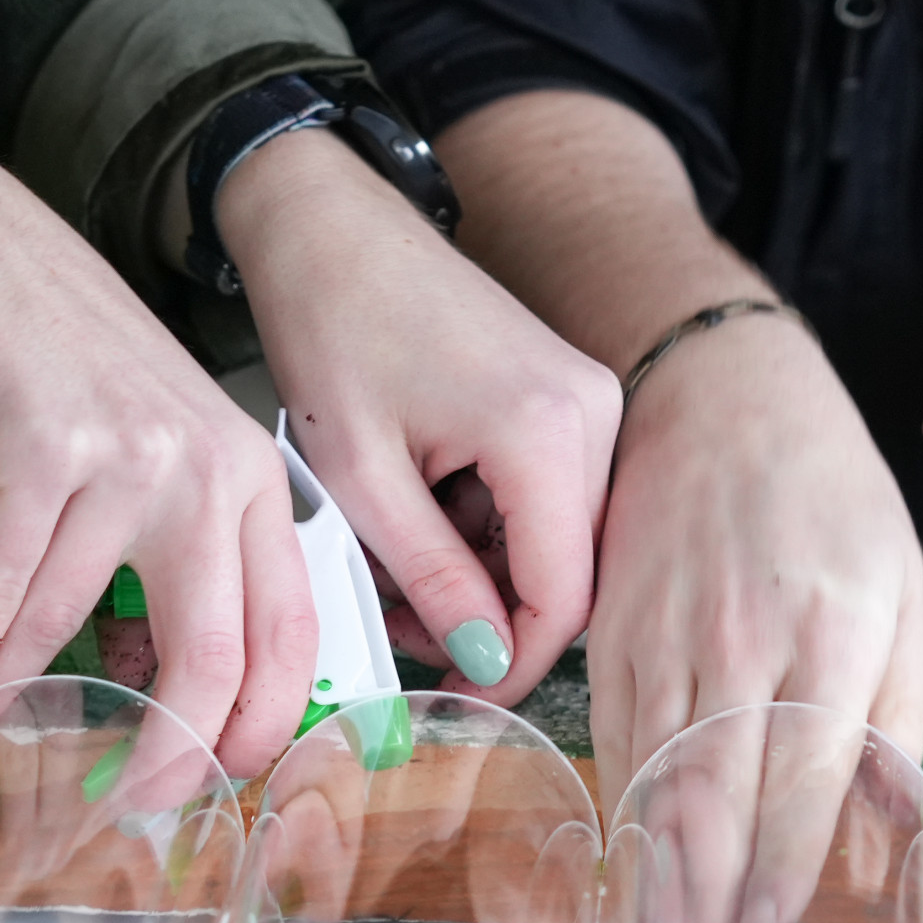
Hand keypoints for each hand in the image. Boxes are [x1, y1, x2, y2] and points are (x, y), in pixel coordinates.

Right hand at [0, 167, 314, 776]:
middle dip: (169, 754)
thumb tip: (161, 690)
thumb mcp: (165, 454)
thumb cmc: (70, 363)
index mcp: (255, 483)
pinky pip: (5, 590)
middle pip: (215, 660)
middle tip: (123, 802)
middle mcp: (209, 477)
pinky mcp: (41, 455)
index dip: (256, 727)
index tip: (215, 779)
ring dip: (22, 695)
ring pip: (83, 631)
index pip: (289, 636)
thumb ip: (183, 557)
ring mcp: (128, 466)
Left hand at [218, 128, 620, 703]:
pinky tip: (417, 508)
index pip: (561, 597)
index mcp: (548, 432)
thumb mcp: (362, 475)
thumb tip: (480, 659)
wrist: (330, 225)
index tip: (453, 696)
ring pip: (553, 540)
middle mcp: (592, 414)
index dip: (509, 664)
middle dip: (486, 615)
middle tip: (397, 623)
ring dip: (479, 570)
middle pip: (566, 571)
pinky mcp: (568, 396)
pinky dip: (484, 525)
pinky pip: (545, 497)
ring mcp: (587, 400)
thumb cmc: (333, 325)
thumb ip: (431, 576)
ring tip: (389, 557)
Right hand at [590, 309, 922, 823]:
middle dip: (707, 895)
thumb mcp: (902, 590)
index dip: (782, 862)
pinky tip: (629, 863)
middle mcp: (744, 636)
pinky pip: (615, 737)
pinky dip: (621, 809)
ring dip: (656, 871)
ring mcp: (667, 633)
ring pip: (655, 774)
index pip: (804, 771)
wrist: (720, 394)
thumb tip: (885, 820)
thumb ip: (897, 709)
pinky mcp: (613, 630)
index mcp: (834, 629)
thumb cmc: (831, 497)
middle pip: (717, 790)